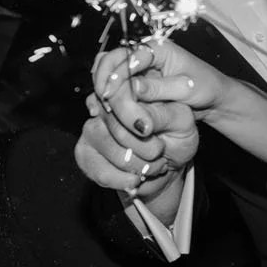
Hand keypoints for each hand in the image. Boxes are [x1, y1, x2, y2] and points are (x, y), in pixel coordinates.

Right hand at [73, 94, 193, 194]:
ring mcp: (92, 127)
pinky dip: (121, 180)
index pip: (119, 91)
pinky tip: (135, 180)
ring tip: (152, 165)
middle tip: (159, 151)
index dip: (132, 115)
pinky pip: (96, 168)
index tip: (149, 132)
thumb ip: (161, 112)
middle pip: (113, 120)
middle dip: (142, 145)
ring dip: (135, 164)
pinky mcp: (85, 152)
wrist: (168, 167)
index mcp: (130, 86)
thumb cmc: (177, 138)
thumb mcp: (181, 122)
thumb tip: (137, 113)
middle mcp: (106, 102)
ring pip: (104, 144)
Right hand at [93, 42, 233, 128]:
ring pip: (110, 73)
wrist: (214, 98)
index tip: (108, 93)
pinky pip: (116, 87)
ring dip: (104, 90)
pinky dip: (109, 97)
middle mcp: (145, 55)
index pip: (128, 55)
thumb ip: (159, 88)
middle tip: (103, 103)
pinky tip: (104, 110)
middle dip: (105, 81)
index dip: (115, 74)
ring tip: (103, 109)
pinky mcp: (136, 84)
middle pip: (113, 61)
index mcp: (159, 48)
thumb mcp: (186, 88)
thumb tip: (134, 88)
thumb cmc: (207, 87)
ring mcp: (139, 70)